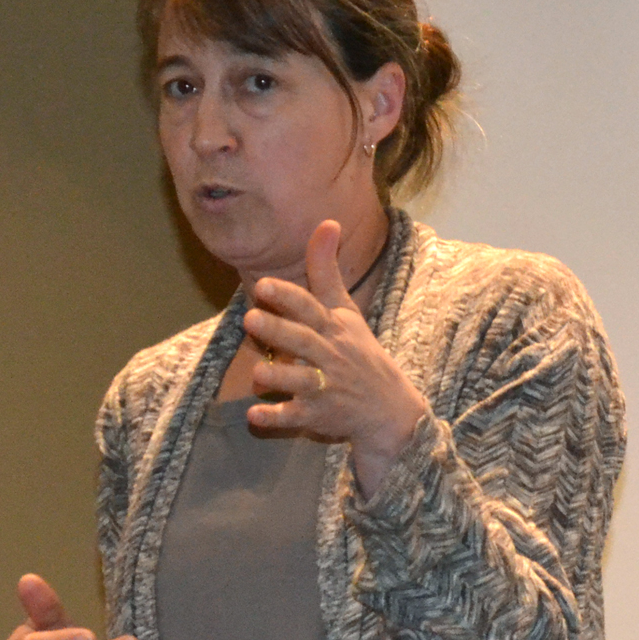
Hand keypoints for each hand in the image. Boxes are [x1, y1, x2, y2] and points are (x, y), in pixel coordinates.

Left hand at [243, 219, 427, 496]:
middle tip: (249, 319)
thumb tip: (327, 222)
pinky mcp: (318, 416)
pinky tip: (254, 415)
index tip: (264, 286)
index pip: (312, 309)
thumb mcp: (346, 312)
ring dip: (279, 377)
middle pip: (304, 342)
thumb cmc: (359, 353)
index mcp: (335, 328)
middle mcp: (330, 356)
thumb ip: (327, 271)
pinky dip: (276, 418)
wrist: (389, 409)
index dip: (288, 298)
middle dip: (279, 332)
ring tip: (258, 372)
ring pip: (301, 382)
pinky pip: (296, 417)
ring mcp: (325, 388)